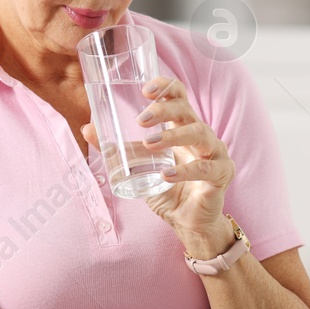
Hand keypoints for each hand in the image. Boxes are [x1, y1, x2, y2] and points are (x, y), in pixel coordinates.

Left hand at [80, 75, 236, 257]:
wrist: (187, 221)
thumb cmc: (167, 189)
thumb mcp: (138, 166)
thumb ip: (118, 149)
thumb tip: (87, 128)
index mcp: (183, 127)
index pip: (179, 96)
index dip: (166, 87)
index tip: (145, 90)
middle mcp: (201, 135)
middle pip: (187, 111)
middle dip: (164, 110)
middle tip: (141, 118)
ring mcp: (215, 153)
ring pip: (198, 134)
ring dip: (172, 136)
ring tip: (149, 144)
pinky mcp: (222, 174)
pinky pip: (206, 168)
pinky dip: (185, 170)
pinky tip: (166, 174)